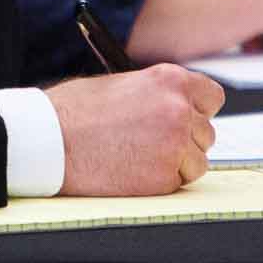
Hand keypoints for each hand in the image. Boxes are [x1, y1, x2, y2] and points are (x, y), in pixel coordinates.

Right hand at [45, 63, 223, 195]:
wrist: (50, 140)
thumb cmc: (75, 110)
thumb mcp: (122, 85)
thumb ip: (156, 94)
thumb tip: (177, 106)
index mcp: (169, 80)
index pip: (212, 97)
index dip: (198, 109)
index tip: (187, 117)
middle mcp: (179, 110)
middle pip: (206, 132)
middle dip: (185, 139)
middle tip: (151, 141)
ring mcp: (174, 145)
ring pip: (197, 161)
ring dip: (176, 163)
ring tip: (139, 156)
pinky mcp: (164, 178)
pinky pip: (177, 182)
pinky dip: (159, 180)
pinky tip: (132, 170)